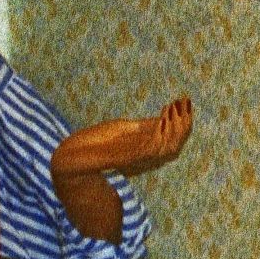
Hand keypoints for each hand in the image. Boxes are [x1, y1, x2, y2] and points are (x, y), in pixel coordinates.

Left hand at [50, 97, 194, 181]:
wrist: (74, 154)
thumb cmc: (97, 142)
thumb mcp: (125, 129)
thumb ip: (144, 127)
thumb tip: (164, 117)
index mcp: (146, 150)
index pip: (174, 140)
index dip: (184, 122)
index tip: (184, 100)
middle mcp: (146, 157)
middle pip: (176, 144)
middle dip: (184, 121)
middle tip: (184, 100)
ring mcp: (138, 158)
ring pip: (169, 146)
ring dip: (175, 124)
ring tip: (174, 105)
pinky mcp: (130, 156)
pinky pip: (153, 146)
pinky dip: (162, 130)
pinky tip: (164, 115)